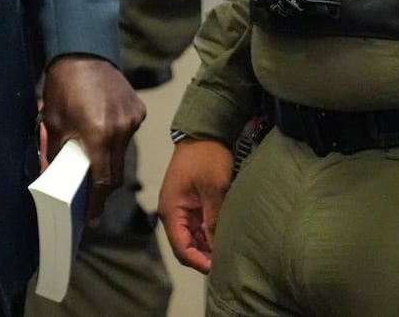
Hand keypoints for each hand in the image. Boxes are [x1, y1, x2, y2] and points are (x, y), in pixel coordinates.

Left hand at [40, 55, 144, 223]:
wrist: (83, 52)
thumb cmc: (64, 86)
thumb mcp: (53, 123)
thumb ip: (57, 153)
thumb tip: (54, 177)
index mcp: (99, 135)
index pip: (102, 181)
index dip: (96, 203)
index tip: (92, 219)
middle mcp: (121, 130)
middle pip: (115, 173)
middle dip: (103, 186)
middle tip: (89, 193)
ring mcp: (132, 120)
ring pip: (122, 154)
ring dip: (108, 159)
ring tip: (91, 151)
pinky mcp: (138, 110)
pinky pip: (128, 135)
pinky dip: (115, 139)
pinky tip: (102, 128)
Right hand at [156, 138, 231, 273]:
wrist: (203, 132)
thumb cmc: (206, 158)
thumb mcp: (213, 189)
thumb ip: (213, 219)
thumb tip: (216, 246)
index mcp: (172, 211)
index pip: (181, 248)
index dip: (198, 261)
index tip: (218, 267)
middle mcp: (172, 212)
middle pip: (185, 245)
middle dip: (203, 255)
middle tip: (226, 261)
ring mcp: (180, 207)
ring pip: (191, 236)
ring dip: (206, 244)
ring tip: (227, 250)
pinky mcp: (189, 201)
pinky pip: (196, 225)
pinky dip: (207, 232)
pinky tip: (223, 235)